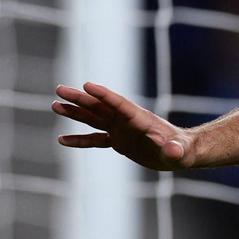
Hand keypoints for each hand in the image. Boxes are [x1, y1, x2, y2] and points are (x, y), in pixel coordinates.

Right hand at [53, 82, 196, 170]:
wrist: (182, 152)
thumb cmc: (184, 150)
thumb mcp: (180, 152)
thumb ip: (174, 150)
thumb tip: (172, 151)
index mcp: (140, 118)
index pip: (119, 104)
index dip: (104, 95)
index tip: (86, 85)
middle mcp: (127, 121)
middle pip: (100, 107)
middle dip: (80, 99)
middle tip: (59, 90)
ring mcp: (121, 130)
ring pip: (94, 118)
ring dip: (75, 112)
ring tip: (55, 105)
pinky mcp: (119, 142)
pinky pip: (95, 139)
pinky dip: (79, 139)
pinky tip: (62, 139)